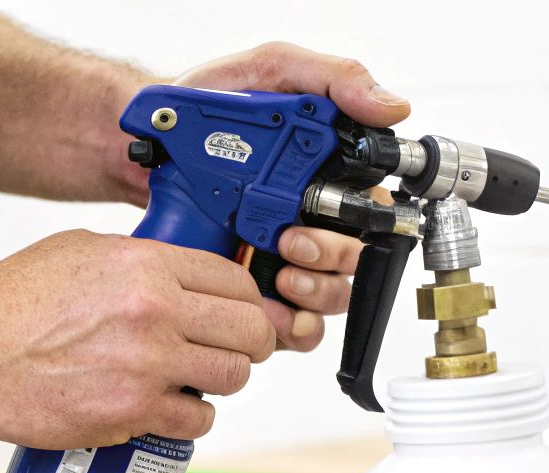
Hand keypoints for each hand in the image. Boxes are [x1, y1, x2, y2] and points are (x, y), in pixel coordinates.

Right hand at [0, 229, 276, 448]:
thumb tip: (183, 277)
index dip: (244, 300)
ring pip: (232, 377)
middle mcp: (154, 312)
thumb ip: (140, 262)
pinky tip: (168, 408)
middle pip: (249, 330)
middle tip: (228, 350)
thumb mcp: (83, 252)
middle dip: (246, 342)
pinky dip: (189, 418)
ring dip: (220, 380)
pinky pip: (196, 420)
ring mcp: (146, 366)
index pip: (234, 280)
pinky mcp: (130, 414)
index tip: (237, 314)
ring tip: (194, 379)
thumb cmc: (12, 299)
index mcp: (145, 266)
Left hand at [118, 43, 412, 351]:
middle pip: (355, 264)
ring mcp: (290, 259)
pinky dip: (290, 324)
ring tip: (278, 272)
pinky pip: (294, 325)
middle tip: (290, 244)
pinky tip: (266, 305)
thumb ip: (336, 79)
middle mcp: (318, 221)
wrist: (157, 140)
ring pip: (332, 299)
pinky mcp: (259, 289)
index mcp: (332, 177)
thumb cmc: (213, 104)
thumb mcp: (274, 70)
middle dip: (329, 261)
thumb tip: (392, 108)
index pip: (375, 214)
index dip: (361, 224)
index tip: (317, 218)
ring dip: (314, 293)